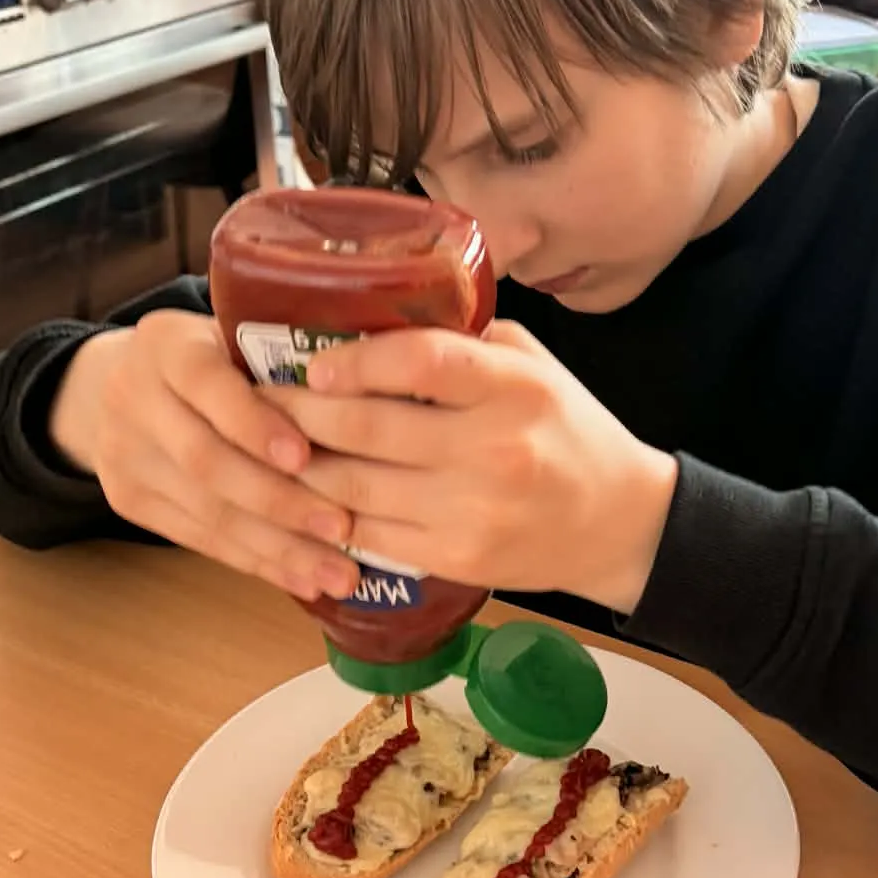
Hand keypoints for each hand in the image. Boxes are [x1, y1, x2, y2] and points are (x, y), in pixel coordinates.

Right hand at [47, 312, 358, 601]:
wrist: (111, 384)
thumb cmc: (207, 357)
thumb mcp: (231, 336)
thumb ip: (278, 360)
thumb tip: (371, 395)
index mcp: (166, 345)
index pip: (207, 384)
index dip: (254, 423)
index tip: (305, 455)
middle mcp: (133, 398)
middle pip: (207, 461)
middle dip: (280, 500)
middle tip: (343, 528)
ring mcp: (123, 454)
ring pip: (208, 511)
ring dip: (279, 547)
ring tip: (337, 573)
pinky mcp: (127, 500)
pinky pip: (200, 539)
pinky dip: (258, 562)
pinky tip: (303, 580)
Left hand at [271, 322, 678, 612]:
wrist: (617, 521)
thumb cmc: (565, 430)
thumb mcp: (532, 366)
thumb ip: (462, 344)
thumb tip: (369, 319)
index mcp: (515, 388)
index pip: (421, 361)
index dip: (355, 359)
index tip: (314, 362)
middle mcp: (494, 449)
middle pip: (369, 427)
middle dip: (300, 413)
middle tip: (261, 399)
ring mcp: (474, 511)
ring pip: (355, 486)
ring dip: (301, 466)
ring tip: (271, 446)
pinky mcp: (458, 558)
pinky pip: (371, 534)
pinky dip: (331, 513)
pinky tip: (308, 495)